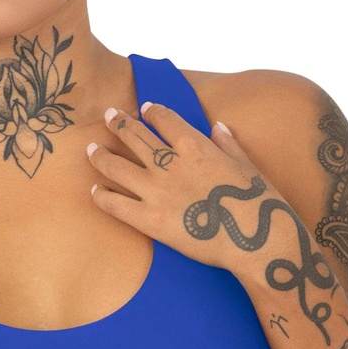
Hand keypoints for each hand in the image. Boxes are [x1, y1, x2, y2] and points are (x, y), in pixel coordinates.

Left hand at [87, 103, 286, 277]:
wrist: (253, 239)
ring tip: (90, 148)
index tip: (145, 109)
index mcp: (195, 146)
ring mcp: (156, 191)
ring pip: (117, 166)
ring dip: (101, 155)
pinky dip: (101, 196)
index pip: (165, 119)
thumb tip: (218, 126)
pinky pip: (115, 204)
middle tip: (108, 114)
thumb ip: (228, 143)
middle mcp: (170, 164)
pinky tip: (94, 191)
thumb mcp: (246, 164)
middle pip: (135, 136)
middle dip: (119, 123)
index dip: (153, 112)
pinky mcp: (149, 219)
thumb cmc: (257, 201)